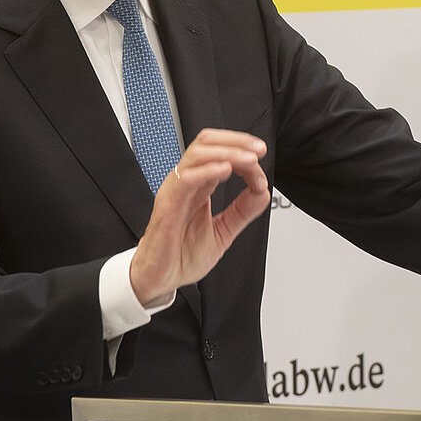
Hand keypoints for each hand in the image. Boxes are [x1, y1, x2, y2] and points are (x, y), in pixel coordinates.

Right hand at [129, 128, 268, 304]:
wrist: (159, 279)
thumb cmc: (180, 255)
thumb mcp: (223, 232)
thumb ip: (242, 211)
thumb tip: (262, 192)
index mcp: (199, 186)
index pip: (219, 152)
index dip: (243, 152)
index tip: (261, 164)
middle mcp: (186, 183)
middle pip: (207, 143)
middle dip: (236, 141)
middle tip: (259, 150)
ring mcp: (175, 190)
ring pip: (197, 154)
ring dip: (227, 152)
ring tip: (249, 161)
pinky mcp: (167, 204)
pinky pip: (185, 179)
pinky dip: (207, 171)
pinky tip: (225, 171)